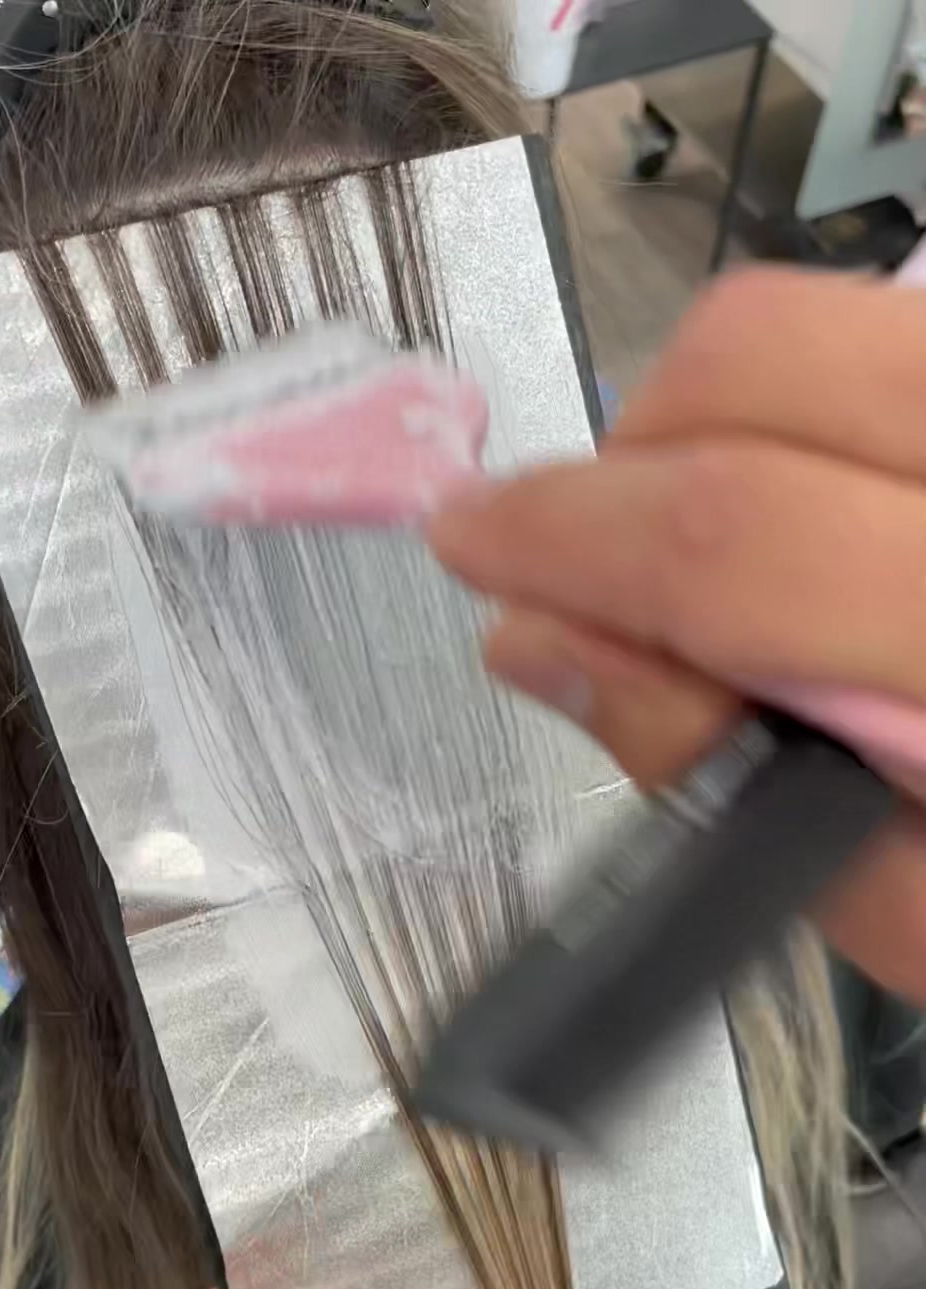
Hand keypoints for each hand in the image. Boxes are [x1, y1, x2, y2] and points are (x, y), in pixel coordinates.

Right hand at [430, 268, 925, 1004]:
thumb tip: (539, 639)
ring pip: (850, 314)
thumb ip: (716, 771)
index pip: (743, 540)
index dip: (569, 534)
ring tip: (734, 551)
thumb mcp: (903, 910)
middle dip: (635, 445)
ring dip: (732, 414)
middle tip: (603, 560)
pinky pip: (906, 344)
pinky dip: (831, 410)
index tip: (471, 546)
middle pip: (784, 355)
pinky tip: (843, 523)